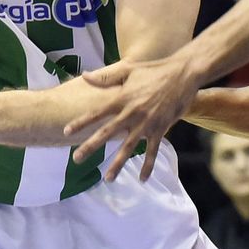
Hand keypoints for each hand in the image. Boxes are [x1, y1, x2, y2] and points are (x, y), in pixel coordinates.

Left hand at [66, 55, 201, 181]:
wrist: (183, 74)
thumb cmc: (155, 70)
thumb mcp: (129, 69)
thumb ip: (106, 77)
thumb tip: (84, 76)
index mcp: (122, 98)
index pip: (96, 113)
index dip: (81, 122)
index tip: (66, 132)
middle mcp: (131, 113)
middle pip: (107, 133)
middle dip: (91, 147)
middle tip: (77, 159)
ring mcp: (146, 123)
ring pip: (128, 147)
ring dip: (117, 164)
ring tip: (108, 179)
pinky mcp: (161, 129)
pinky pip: (152, 151)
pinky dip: (148, 165)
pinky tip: (142, 179)